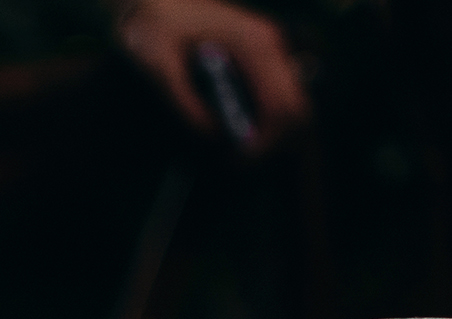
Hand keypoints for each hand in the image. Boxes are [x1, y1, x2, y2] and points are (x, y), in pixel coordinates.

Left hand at [118, 0, 308, 153]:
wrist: (157, 1)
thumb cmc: (153, 28)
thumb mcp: (157, 66)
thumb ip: (182, 101)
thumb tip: (212, 137)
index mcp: (255, 45)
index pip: (282, 106)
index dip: (265, 145)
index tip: (237, 165)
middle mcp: (272, 46)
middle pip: (297, 109)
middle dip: (273, 147)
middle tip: (234, 168)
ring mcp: (271, 50)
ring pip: (293, 104)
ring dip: (272, 137)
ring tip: (235, 158)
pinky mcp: (261, 59)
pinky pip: (278, 96)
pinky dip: (265, 123)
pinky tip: (237, 136)